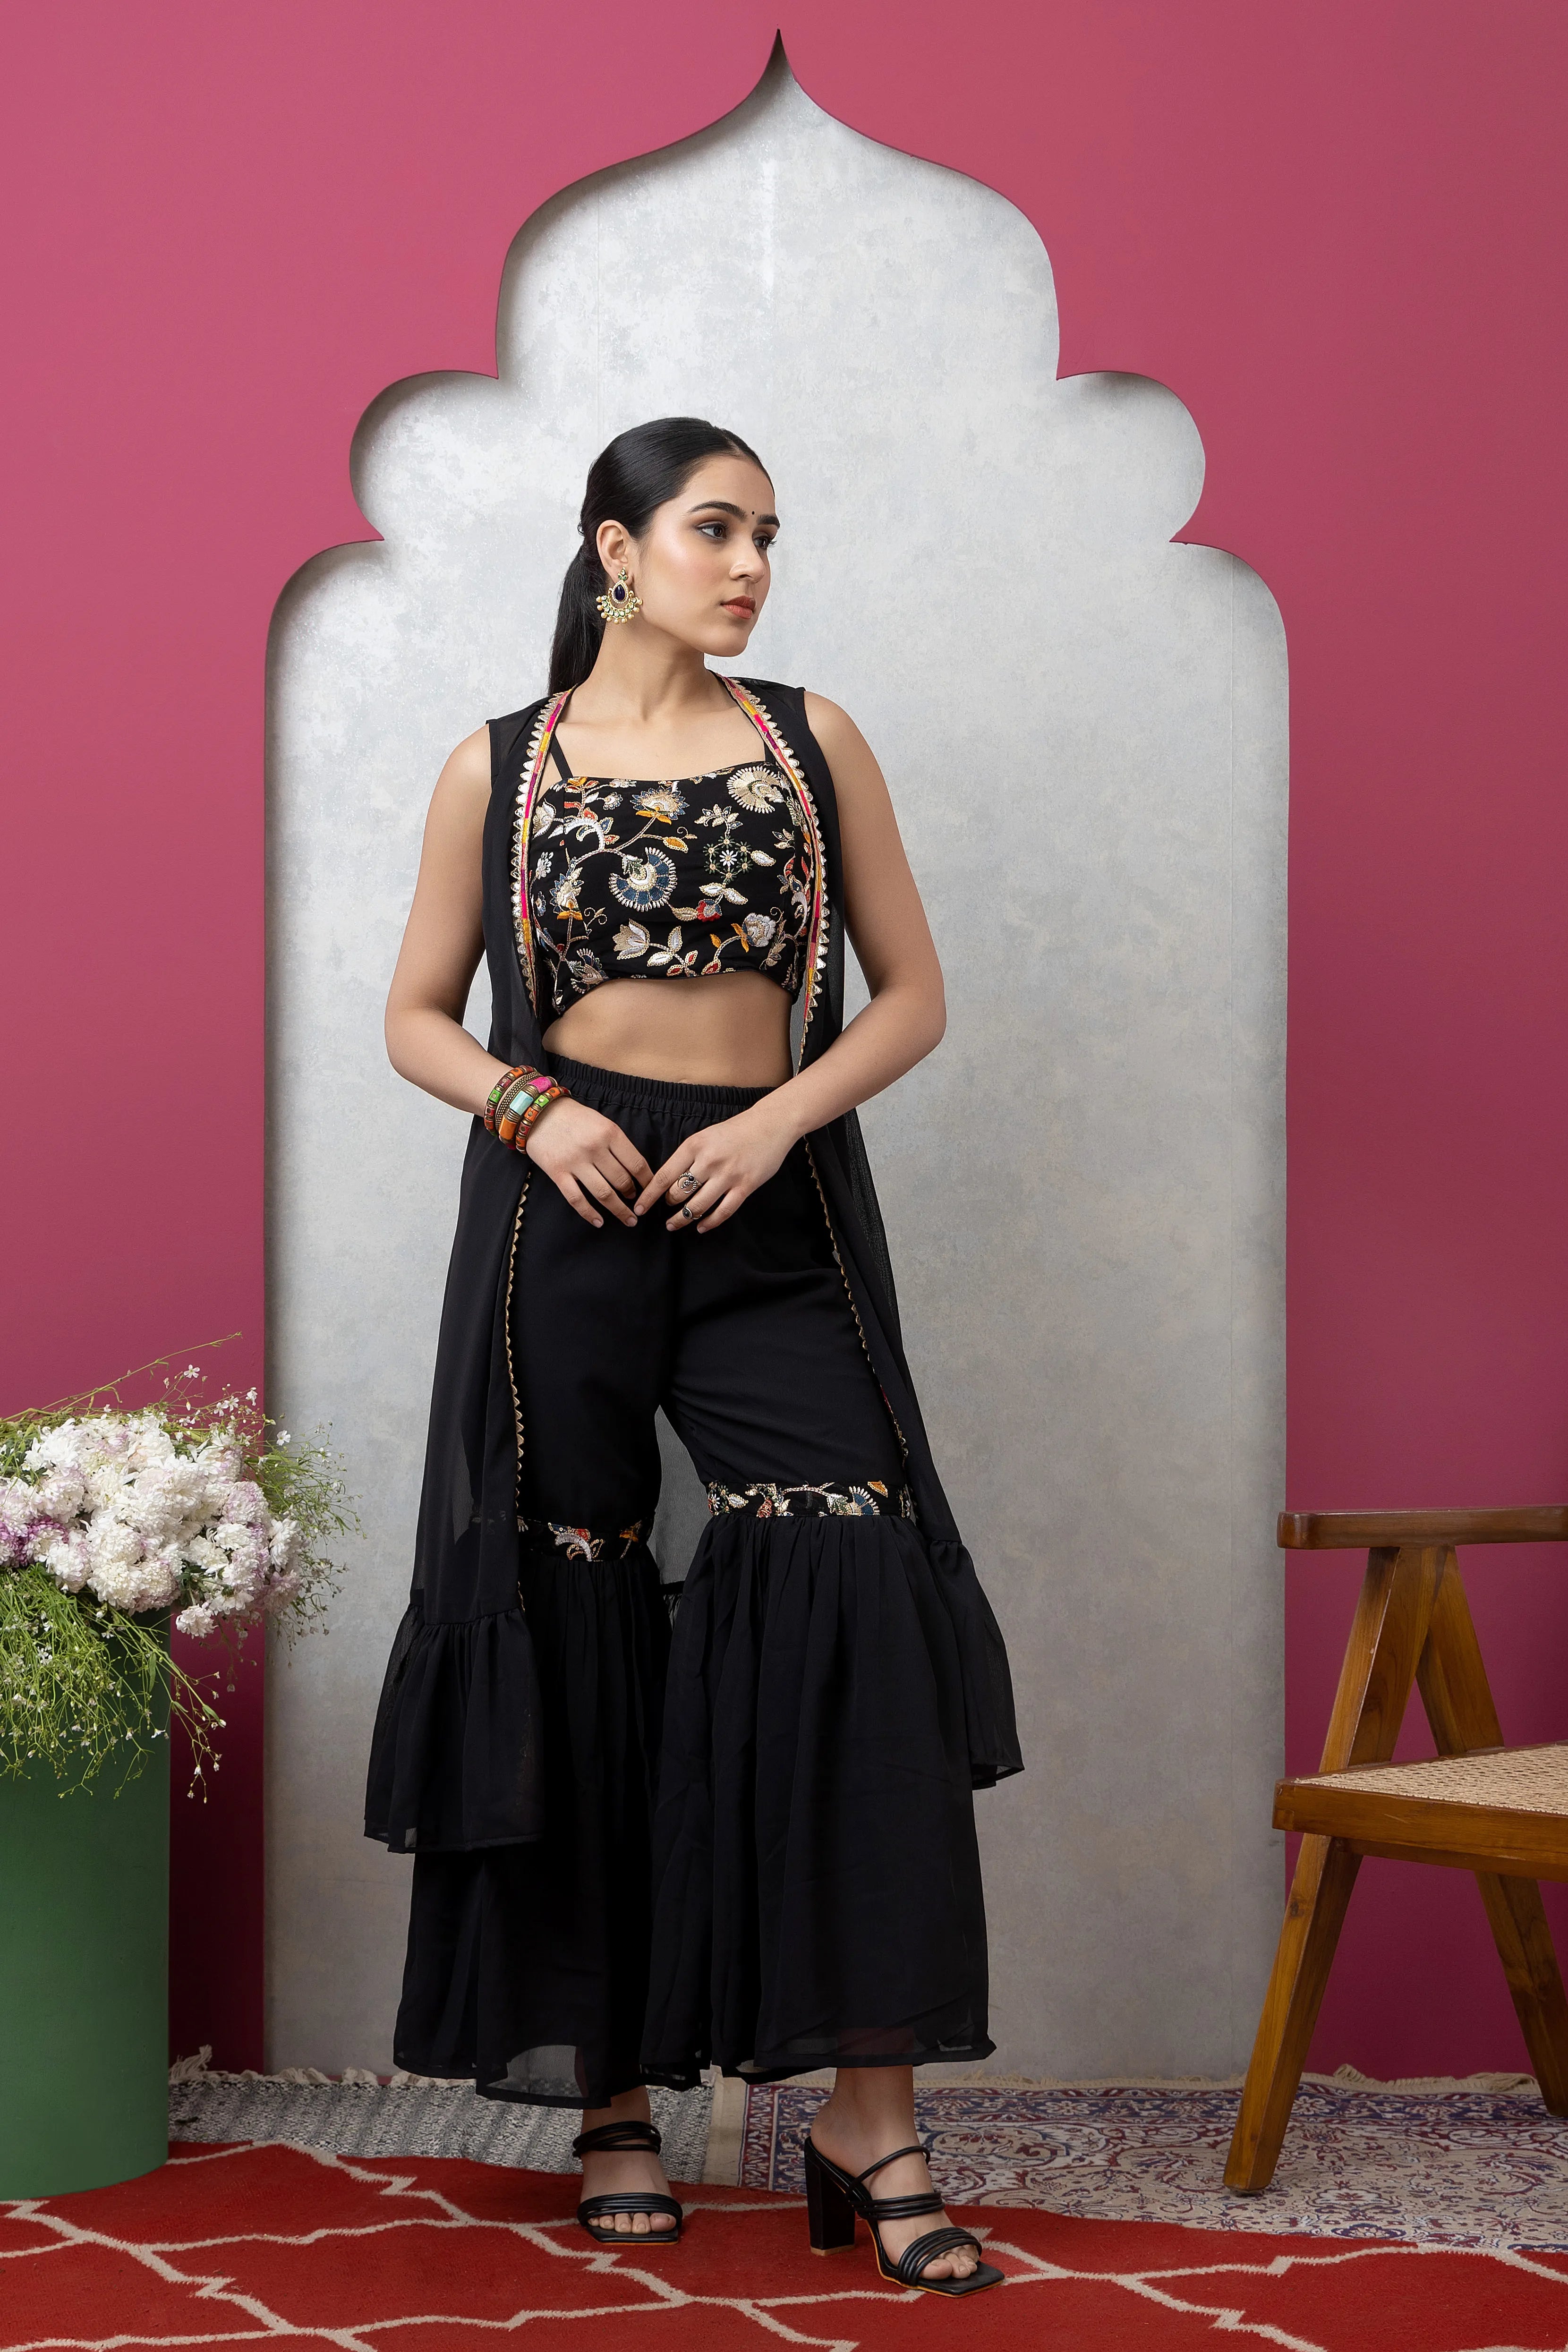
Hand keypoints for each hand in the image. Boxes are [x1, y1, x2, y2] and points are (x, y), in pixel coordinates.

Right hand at [523, 1098, 652, 1227]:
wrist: (538, 1112)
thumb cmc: (574, 1117)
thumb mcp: (602, 1122)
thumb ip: (617, 1143)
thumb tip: (635, 1169)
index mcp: (610, 1133)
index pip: (637, 1163)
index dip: (647, 1181)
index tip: (650, 1189)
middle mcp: (595, 1148)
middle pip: (622, 1181)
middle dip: (632, 1195)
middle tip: (636, 1202)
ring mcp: (575, 1162)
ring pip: (603, 1194)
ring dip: (619, 1210)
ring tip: (628, 1219)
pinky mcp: (557, 1173)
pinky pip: (576, 1199)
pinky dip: (589, 1214)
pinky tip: (599, 1222)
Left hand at [636, 1102, 797, 1232]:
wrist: (771, 1124)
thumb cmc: (735, 1131)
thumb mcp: (705, 1136)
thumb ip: (688, 1156)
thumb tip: (668, 1181)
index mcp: (694, 1145)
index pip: (664, 1176)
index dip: (649, 1196)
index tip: (639, 1208)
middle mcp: (709, 1161)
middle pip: (678, 1192)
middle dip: (668, 1205)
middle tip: (666, 1211)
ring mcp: (728, 1175)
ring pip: (697, 1206)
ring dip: (683, 1219)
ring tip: (675, 1224)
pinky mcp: (745, 1186)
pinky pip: (723, 1212)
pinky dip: (709, 1223)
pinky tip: (701, 1227)